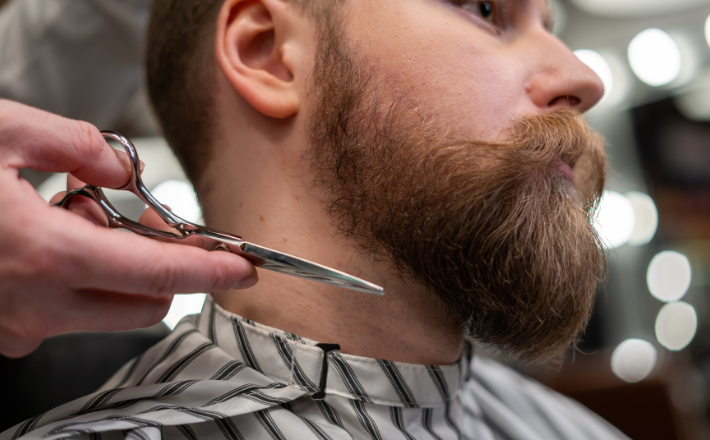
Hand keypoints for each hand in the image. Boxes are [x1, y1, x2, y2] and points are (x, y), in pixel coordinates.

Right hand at [0, 100, 257, 357]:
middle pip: (144, 304)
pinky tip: (47, 237)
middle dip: (162, 266)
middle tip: (141, 217)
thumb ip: (77, 145)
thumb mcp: (2, 130)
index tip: (240, 266)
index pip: (159, 273)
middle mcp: (33, 303)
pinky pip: (63, 312)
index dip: (209, 270)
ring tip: (73, 213)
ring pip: (105, 309)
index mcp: (45, 253)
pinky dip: (77, 279)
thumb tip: (120, 167)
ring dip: (116, 270)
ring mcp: (14, 324)